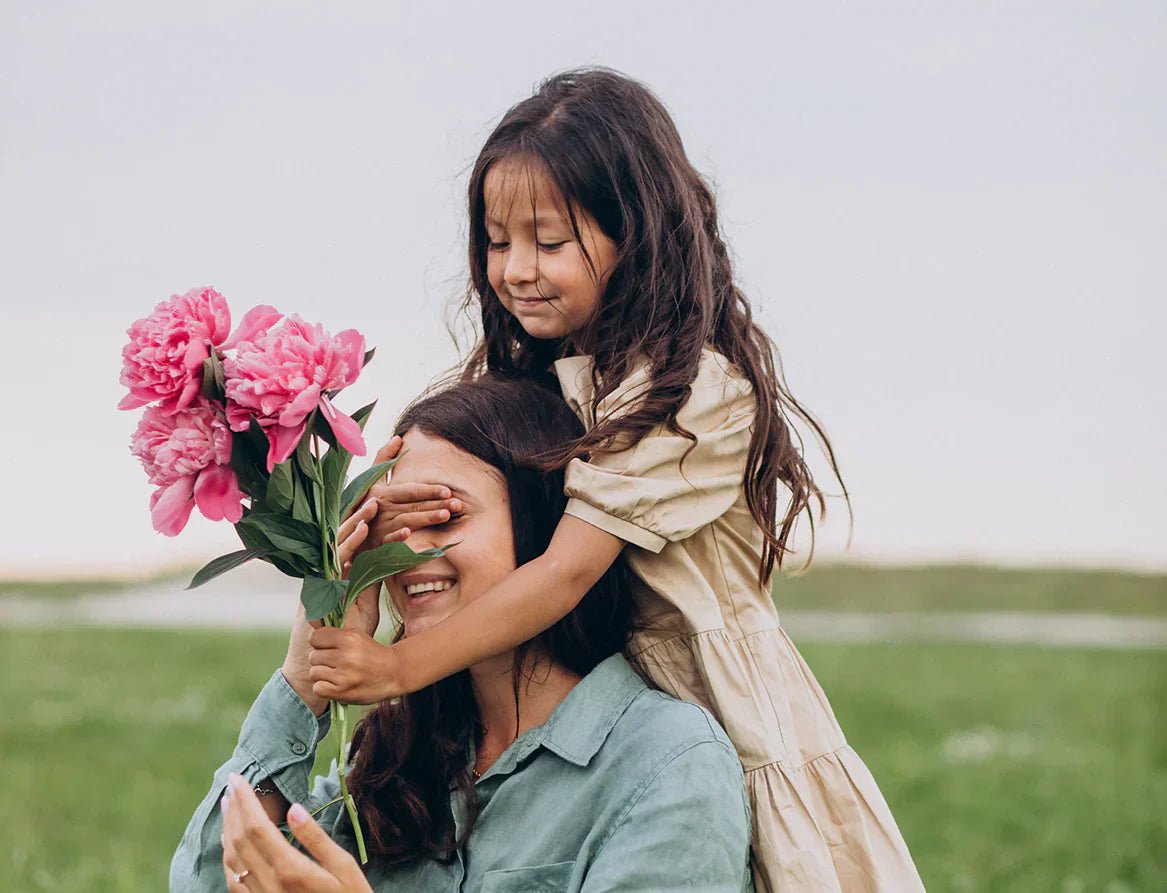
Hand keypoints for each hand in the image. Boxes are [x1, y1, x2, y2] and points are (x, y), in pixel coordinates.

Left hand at [221, 773, 371, 891]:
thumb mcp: (345, 868)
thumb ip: (316, 838)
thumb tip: (294, 808)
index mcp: (290, 870)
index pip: (257, 827)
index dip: (244, 801)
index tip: (238, 778)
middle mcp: (269, 885)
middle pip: (240, 841)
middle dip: (233, 810)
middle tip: (231, 785)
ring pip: (232, 861)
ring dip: (227, 830)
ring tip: (227, 807)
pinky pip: (234, 881)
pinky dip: (228, 857)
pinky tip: (230, 845)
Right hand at [282, 499, 405, 711]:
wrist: (317, 669)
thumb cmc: (343, 637)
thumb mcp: (363, 605)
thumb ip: (371, 583)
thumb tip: (388, 563)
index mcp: (336, 573)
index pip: (352, 542)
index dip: (366, 523)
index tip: (384, 505)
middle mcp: (325, 572)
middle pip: (342, 536)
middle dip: (360, 514)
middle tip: (379, 493)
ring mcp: (319, 578)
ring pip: (338, 544)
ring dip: (357, 522)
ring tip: (374, 505)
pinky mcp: (318, 587)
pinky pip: (337, 561)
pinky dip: (351, 544)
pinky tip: (364, 531)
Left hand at [307, 625, 402, 704]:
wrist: (394, 673)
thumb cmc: (372, 653)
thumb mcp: (356, 635)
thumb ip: (334, 632)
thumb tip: (310, 621)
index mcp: (349, 638)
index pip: (315, 638)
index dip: (320, 643)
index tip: (329, 647)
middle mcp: (346, 656)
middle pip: (313, 656)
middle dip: (322, 659)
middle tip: (337, 662)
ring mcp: (343, 675)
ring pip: (314, 672)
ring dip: (323, 674)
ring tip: (338, 674)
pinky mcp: (342, 691)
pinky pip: (317, 688)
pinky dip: (324, 688)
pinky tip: (336, 684)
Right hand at [364, 435, 461, 545]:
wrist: (352, 534)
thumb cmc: (365, 504)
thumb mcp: (371, 481)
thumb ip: (384, 460)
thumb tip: (398, 438)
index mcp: (382, 493)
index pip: (410, 490)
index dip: (429, 490)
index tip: (447, 490)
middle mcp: (382, 509)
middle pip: (414, 505)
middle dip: (436, 504)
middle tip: (457, 503)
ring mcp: (380, 528)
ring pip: (407, 521)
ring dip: (425, 518)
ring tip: (446, 516)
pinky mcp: (378, 544)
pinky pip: (388, 541)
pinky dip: (397, 537)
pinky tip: (410, 535)